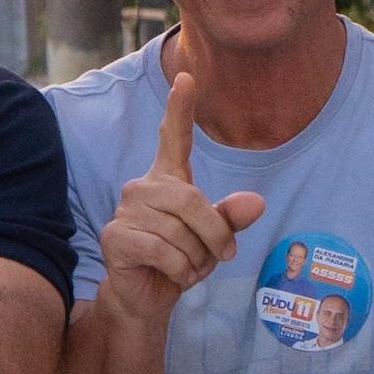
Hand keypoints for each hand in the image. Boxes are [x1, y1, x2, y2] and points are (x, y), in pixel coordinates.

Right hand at [96, 72, 264, 322]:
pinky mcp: (116, 237)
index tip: (186, 76)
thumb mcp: (213, 238)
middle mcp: (144, 187)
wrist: (147, 296)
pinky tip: (172, 274)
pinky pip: (164, 251)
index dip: (180, 109)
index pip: (173, 138)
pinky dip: (180, 271)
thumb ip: (231, 218)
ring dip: (195, 260)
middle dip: (215, 236)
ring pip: (181, 232)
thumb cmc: (181, 260)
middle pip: (193, 201)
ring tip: (185, 268)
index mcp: (168, 180)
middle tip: (219, 258)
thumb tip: (257, 202)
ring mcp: (126, 211)